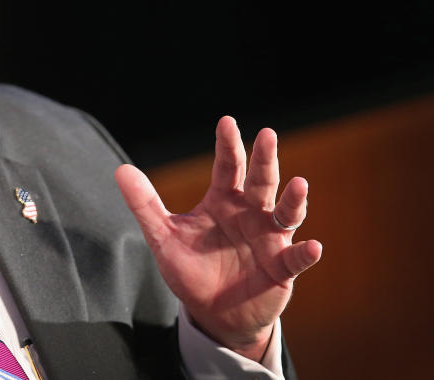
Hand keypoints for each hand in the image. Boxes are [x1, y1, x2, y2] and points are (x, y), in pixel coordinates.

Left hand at [115, 116, 321, 359]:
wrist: (214, 313)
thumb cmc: (191, 269)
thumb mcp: (163, 236)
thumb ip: (145, 204)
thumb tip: (120, 170)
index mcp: (223, 201)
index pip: (227, 167)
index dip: (227, 145)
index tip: (227, 122)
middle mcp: (250, 213)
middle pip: (260, 181)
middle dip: (264, 159)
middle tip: (267, 135)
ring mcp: (269, 239)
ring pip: (285, 213)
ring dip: (293, 200)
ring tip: (299, 184)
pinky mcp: (281, 268)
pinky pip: (296, 259)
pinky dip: (305, 253)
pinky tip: (313, 246)